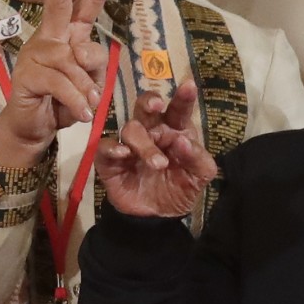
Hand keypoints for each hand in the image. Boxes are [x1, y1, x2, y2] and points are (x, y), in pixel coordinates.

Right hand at [0, 0, 116, 167]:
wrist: (35, 127)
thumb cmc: (63, 101)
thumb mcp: (88, 83)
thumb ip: (92, 66)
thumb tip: (81, 56)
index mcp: (67, 36)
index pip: (84, 8)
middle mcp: (50, 39)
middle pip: (57, 9)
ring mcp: (35, 55)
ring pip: (70, 62)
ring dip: (85, 87)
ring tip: (89, 104)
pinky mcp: (26, 76)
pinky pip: (60, 84)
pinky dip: (75, 100)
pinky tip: (83, 113)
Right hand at [97, 80, 217, 217]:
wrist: (156, 217)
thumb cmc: (178, 188)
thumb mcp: (199, 176)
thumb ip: (198, 158)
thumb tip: (182, 140)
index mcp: (174, 130)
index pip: (178, 110)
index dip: (183, 98)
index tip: (188, 86)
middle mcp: (151, 131)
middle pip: (145, 107)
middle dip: (149, 102)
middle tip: (156, 107)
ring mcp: (128, 143)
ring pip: (131, 129)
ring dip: (144, 144)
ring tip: (158, 164)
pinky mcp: (109, 159)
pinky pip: (105, 146)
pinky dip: (113, 147)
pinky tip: (123, 154)